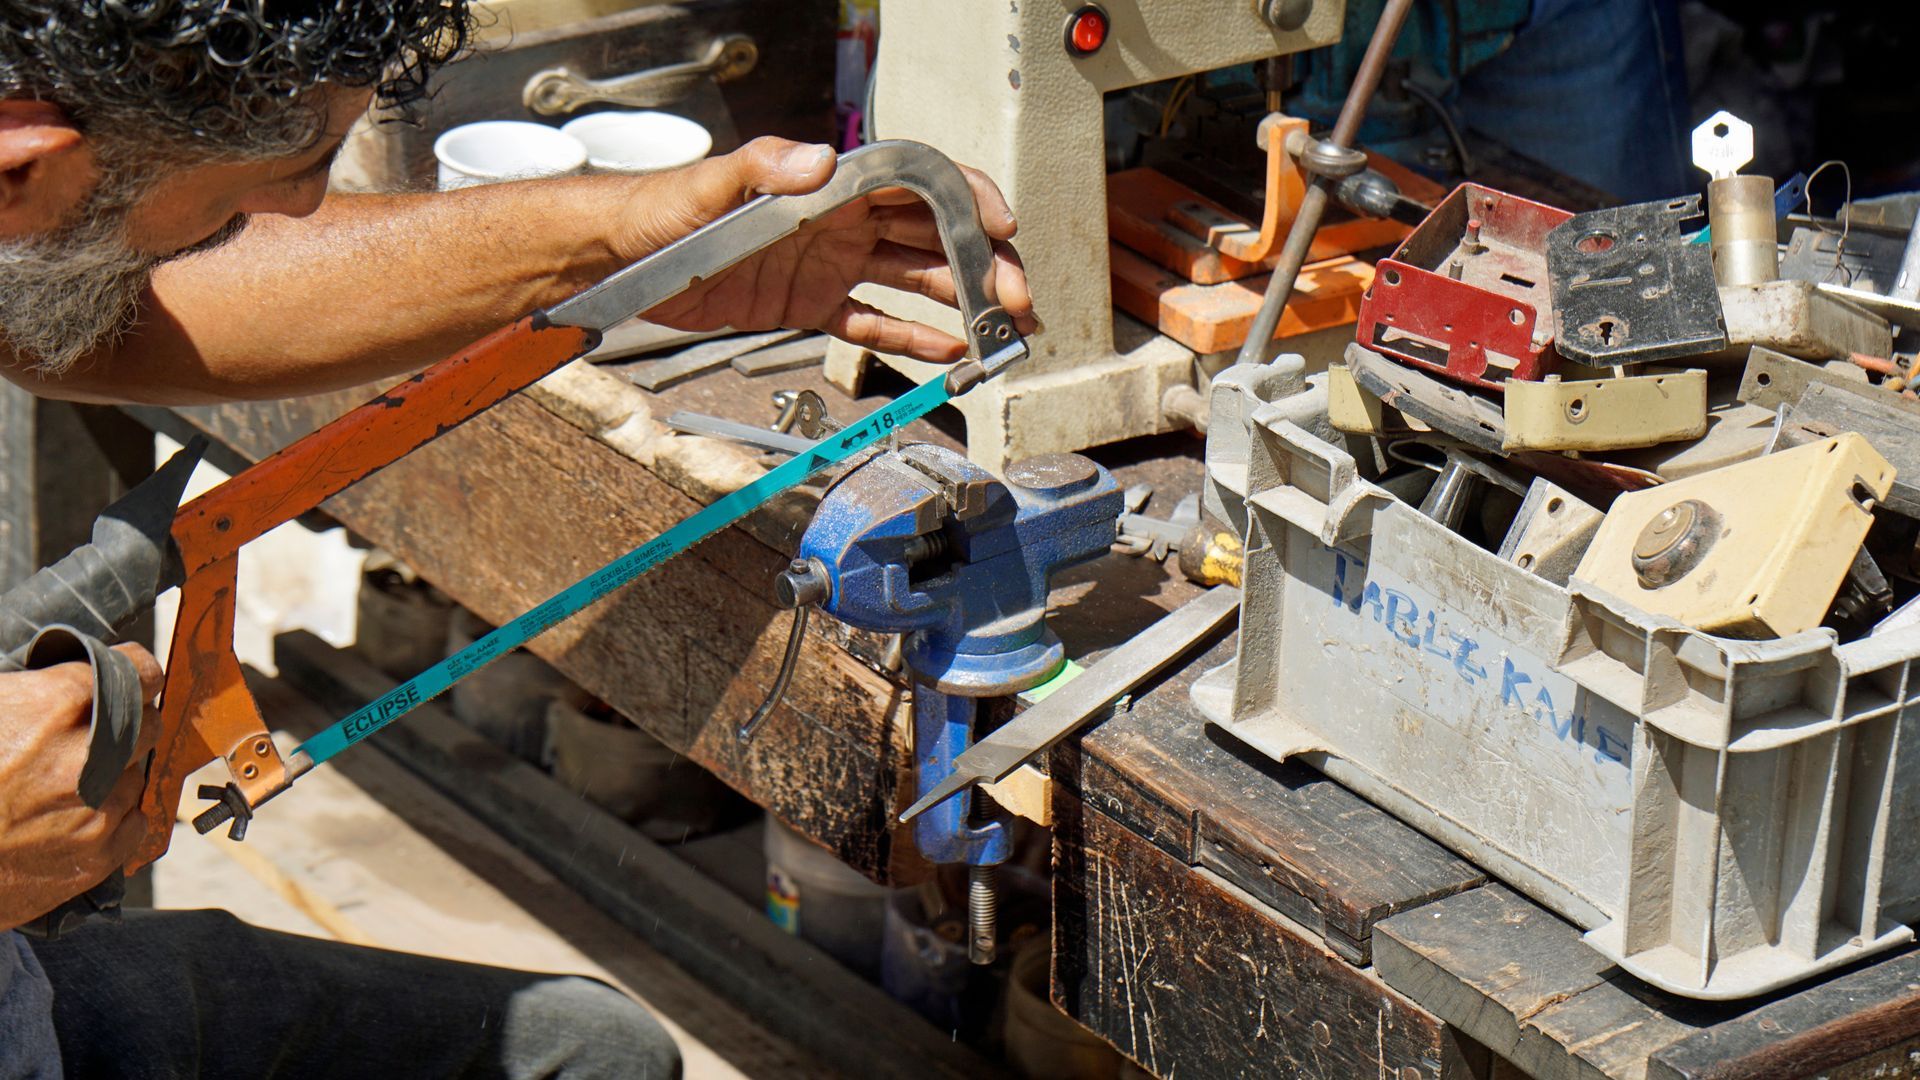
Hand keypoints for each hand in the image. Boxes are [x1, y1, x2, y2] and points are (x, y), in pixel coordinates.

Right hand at [0, 644, 162, 931]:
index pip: (139, 672)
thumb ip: (38, 689)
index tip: (131, 680)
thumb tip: (79, 677)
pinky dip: (114, 817)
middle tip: (96, 735)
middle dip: (129, 724)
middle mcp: (90, 753)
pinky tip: (76, 817)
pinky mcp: (99, 854)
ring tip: (66, 785)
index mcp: (59, 704)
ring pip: (138, 775)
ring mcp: (99, 807)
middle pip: (148, 723)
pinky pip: (134, 822)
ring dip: (115, 775)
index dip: (135, 674)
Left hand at [615, 138, 1035, 362]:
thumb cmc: (661, 210)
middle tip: (1018, 298)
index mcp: (828, 185)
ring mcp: (830, 261)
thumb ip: (763, 169)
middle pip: (931, 235)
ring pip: (913, 278)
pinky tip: (949, 352)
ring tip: (1003, 328)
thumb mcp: (711, 185)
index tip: (1002, 228)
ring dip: (962, 301)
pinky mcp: (809, 302)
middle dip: (983, 262)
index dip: (967, 202)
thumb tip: (820, 161)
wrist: (622, 257)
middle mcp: (840, 220)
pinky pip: (870, 319)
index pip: (918, 184)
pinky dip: (909, 336)